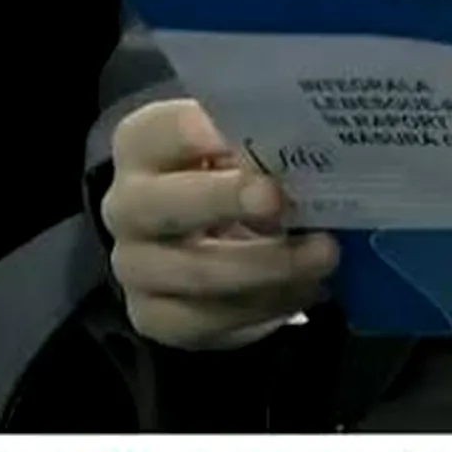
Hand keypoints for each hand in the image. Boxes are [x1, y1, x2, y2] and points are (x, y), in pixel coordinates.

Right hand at [102, 99, 338, 349]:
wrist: (213, 243)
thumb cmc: (236, 180)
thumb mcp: (244, 150)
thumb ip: (262, 145)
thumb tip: (311, 148)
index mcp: (143, 145)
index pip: (167, 132)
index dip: (209, 135)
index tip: (253, 137)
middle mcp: (127, 205)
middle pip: (166, 204)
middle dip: (227, 201)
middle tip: (279, 201)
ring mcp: (134, 267)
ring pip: (195, 272)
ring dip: (268, 266)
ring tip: (324, 254)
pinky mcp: (155, 317)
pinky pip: (210, 320)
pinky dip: (267, 305)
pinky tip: (307, 288)